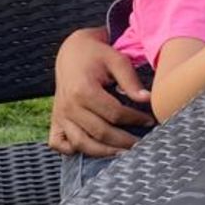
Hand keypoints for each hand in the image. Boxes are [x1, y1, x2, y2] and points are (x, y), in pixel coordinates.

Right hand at [49, 28, 154, 156]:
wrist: (71, 52)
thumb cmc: (96, 55)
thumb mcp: (116, 60)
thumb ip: (131, 81)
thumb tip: (147, 99)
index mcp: (83, 90)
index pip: (114, 114)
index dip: (135, 119)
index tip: (149, 121)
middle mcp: (69, 106)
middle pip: (100, 133)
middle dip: (124, 141)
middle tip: (142, 143)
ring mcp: (60, 115)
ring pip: (81, 144)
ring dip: (104, 152)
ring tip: (124, 152)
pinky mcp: (55, 120)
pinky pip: (59, 144)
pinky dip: (73, 151)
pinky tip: (92, 149)